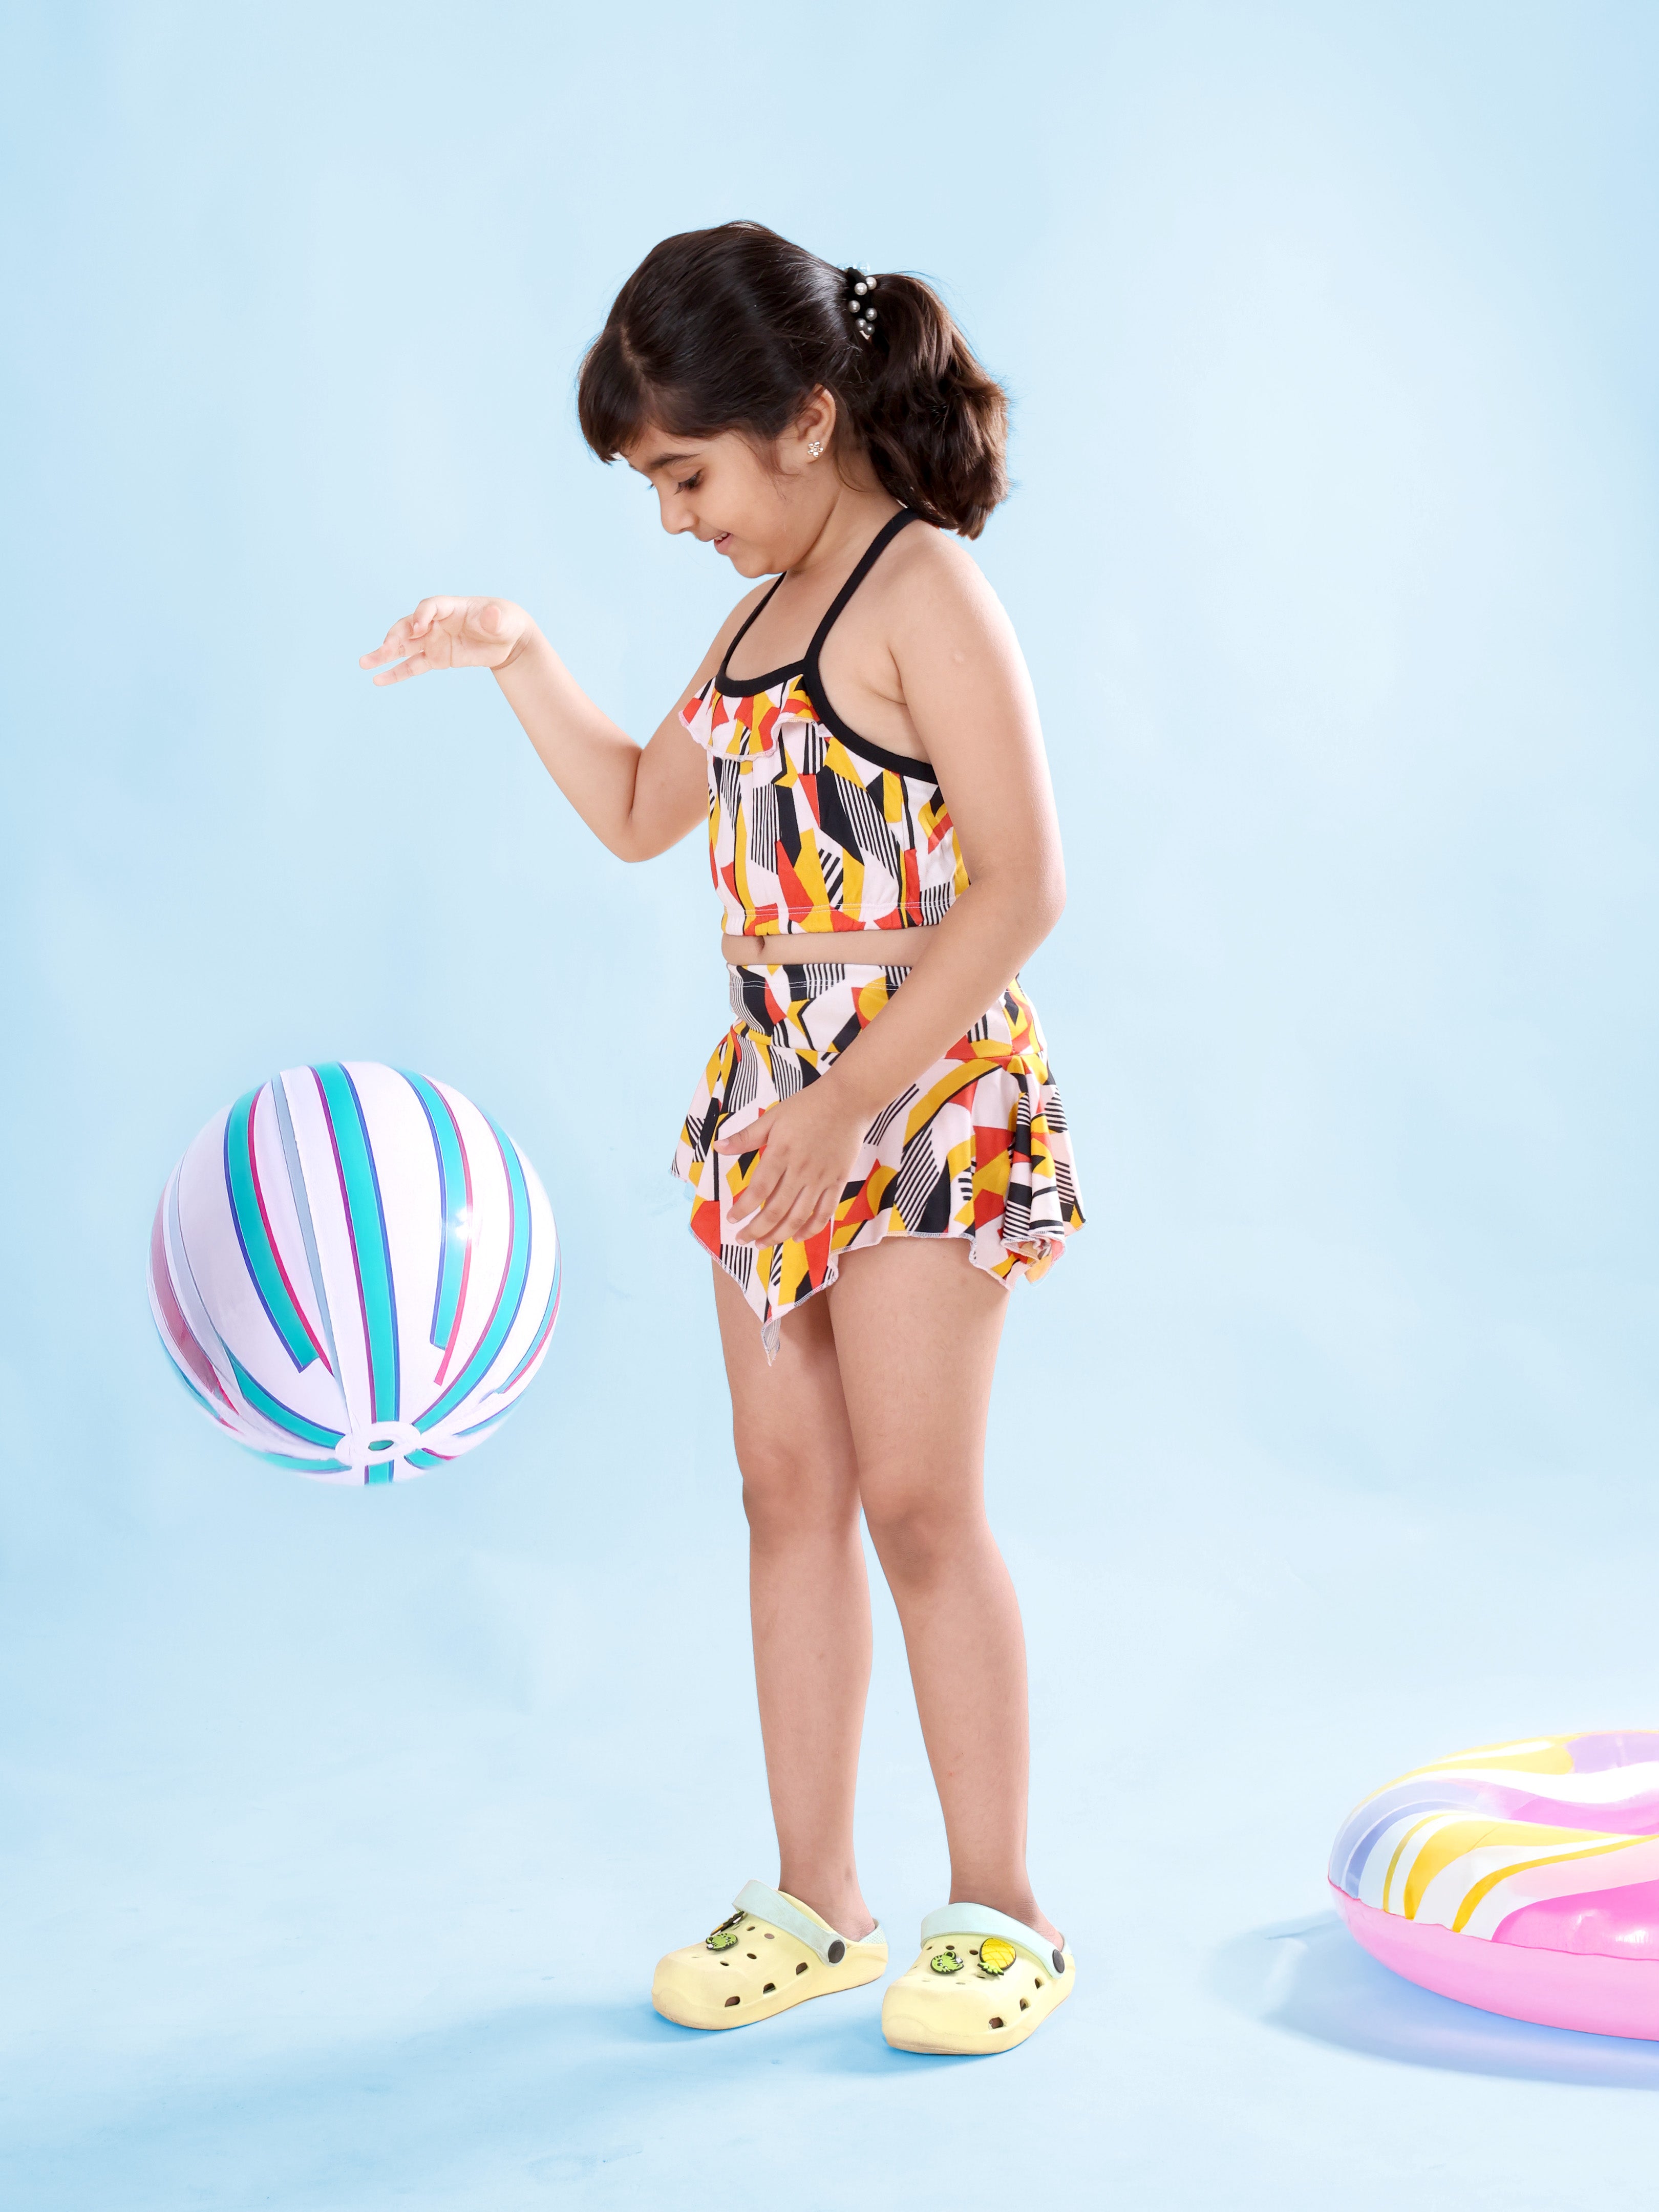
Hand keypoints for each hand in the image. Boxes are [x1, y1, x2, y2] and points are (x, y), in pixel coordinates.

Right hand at [358, 597, 535, 684]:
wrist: (507, 638)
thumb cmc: (504, 621)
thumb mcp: (502, 620)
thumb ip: (494, 618)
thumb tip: (491, 615)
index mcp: (450, 607)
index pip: (429, 606)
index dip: (421, 615)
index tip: (418, 628)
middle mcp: (436, 622)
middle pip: (409, 626)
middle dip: (396, 637)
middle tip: (385, 650)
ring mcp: (433, 640)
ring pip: (404, 647)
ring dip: (384, 654)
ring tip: (365, 663)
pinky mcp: (436, 658)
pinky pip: (412, 666)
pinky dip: (396, 673)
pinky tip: (379, 680)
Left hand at [714, 1083, 868, 1245]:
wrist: (848, 1100)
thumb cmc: (807, 1106)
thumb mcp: (772, 1117)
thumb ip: (746, 1136)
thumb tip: (718, 1147)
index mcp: (781, 1152)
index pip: (759, 1190)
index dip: (743, 1208)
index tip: (731, 1220)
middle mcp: (800, 1170)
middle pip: (776, 1209)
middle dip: (756, 1229)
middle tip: (743, 1239)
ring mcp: (821, 1178)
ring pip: (798, 1216)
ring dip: (779, 1235)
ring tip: (763, 1244)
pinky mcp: (838, 1181)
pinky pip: (825, 1212)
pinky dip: (811, 1229)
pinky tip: (798, 1238)